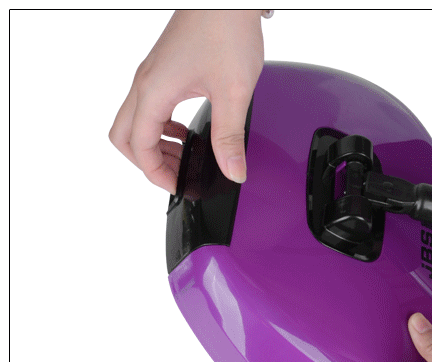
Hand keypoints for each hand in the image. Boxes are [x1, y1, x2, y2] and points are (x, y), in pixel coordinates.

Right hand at [109, 10, 265, 193]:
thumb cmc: (225, 31)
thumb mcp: (232, 92)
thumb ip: (229, 137)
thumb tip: (233, 170)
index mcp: (154, 92)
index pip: (139, 147)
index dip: (157, 174)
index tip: (178, 186)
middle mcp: (146, 83)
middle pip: (124, 136)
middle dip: (147, 162)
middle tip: (177, 175)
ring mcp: (152, 75)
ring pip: (135, 121)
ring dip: (154, 144)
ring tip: (183, 157)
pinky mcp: (163, 69)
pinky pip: (149, 106)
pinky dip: (162, 126)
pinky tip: (185, 129)